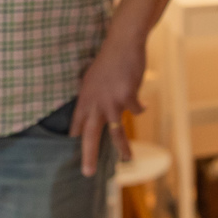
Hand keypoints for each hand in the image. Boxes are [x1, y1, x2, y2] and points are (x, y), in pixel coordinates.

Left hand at [70, 28, 145, 172]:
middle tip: (87, 173)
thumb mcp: (91, 75)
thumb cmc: (109, 58)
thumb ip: (91, 93)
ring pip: (117, 132)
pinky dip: (141, 107)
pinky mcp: (128, 97)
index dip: (76, 136)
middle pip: (90, 135)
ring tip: (128, 159)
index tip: (73, 148)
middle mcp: (96, 103)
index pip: (77, 124)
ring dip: (123, 148)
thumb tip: (92, 106)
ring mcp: (112, 102)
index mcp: (84, 98)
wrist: (123, 44)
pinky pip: (136, 110)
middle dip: (89, 155)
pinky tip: (144, 103)